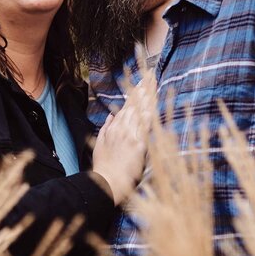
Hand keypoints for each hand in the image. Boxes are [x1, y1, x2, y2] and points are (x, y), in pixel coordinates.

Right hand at [91, 78, 156, 204]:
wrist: (106, 181)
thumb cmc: (103, 166)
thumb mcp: (100, 145)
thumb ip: (106, 128)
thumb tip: (111, 116)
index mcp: (115, 127)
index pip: (127, 105)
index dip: (135, 92)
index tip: (142, 81)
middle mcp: (122, 127)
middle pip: (135, 104)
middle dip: (144, 88)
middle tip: (152, 74)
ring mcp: (130, 135)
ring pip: (141, 111)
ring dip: (148, 96)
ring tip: (155, 82)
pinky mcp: (138, 144)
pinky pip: (145, 127)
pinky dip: (149, 114)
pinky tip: (154, 104)